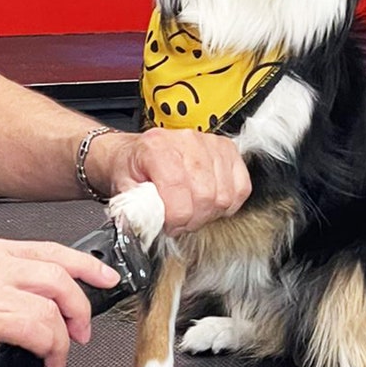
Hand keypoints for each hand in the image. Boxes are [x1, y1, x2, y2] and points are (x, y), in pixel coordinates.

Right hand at [0, 237, 118, 366]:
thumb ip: (3, 282)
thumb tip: (42, 306)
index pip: (51, 250)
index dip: (87, 265)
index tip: (107, 278)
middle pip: (59, 274)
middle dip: (81, 304)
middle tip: (82, 330)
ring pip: (52, 301)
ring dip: (66, 333)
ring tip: (61, 353)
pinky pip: (37, 326)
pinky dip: (51, 346)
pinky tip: (47, 360)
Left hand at [90, 128, 250, 234]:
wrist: (138, 152)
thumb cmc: (133, 169)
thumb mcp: (124, 188)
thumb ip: (137, 208)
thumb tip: (151, 225)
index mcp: (157, 146)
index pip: (178, 189)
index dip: (176, 218)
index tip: (168, 225)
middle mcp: (187, 141)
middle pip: (205, 196)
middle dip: (191, 219)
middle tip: (178, 222)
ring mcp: (211, 144)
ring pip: (224, 196)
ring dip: (209, 213)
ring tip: (192, 211)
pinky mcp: (228, 150)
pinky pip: (241, 188)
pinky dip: (228, 204)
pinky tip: (210, 203)